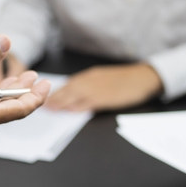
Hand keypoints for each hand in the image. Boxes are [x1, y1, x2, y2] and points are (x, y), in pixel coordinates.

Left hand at [46, 63, 162, 111]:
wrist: (144, 77)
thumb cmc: (126, 80)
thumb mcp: (104, 78)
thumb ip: (90, 85)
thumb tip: (75, 94)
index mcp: (90, 76)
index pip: (69, 84)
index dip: (56, 91)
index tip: (45, 96)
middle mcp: (90, 81)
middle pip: (68, 89)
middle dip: (54, 97)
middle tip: (41, 103)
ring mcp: (97, 89)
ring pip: (75, 95)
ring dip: (61, 102)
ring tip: (50, 108)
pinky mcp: (105, 98)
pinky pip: (89, 102)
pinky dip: (78, 105)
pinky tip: (69, 110)